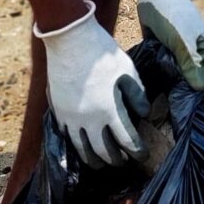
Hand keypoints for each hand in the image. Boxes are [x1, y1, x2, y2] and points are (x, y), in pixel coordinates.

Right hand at [35, 4, 149, 167]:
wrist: (70, 40)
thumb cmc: (103, 53)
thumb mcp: (128, 70)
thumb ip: (138, 94)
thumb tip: (144, 114)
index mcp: (110, 109)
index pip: (127, 140)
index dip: (137, 151)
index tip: (143, 155)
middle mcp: (89, 119)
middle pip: (104, 151)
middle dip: (116, 160)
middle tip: (124, 162)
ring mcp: (71, 117)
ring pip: (82, 149)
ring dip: (94, 160)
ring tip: (101, 163)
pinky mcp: (58, 111)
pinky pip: (67, 137)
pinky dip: (76, 146)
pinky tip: (82, 146)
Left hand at [134, 0, 203, 91]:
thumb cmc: (173, 15)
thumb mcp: (182, 41)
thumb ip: (190, 65)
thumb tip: (199, 89)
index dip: (191, 91)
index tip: (174, 96)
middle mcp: (197, 55)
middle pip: (191, 81)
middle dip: (177, 87)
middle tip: (161, 89)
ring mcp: (183, 54)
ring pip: (177, 76)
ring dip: (167, 80)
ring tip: (155, 82)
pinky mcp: (168, 51)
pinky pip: (165, 68)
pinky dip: (159, 73)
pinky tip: (150, 75)